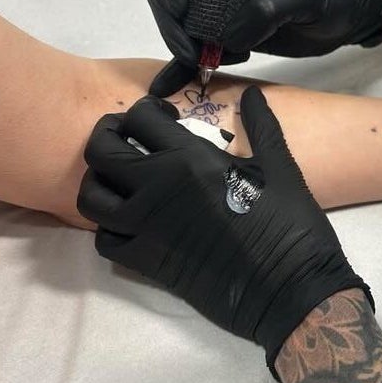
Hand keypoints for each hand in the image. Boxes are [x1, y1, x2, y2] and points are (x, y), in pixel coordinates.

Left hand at [77, 87, 371, 374]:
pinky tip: (132, 220)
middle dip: (109, 134)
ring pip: (91, 196)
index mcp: (190, 159)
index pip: (140, 117)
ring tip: (124, 179)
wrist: (289, 288)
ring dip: (101, 181)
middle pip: (101, 150)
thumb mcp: (279, 167)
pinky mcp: (147, 262)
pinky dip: (109, 227)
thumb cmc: (290, 224)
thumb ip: (261, 125)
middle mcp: (157, 188)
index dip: (147, 110)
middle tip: (129, 137)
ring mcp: (146, 228)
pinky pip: (103, 240)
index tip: (163, 116)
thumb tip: (252, 94)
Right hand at [144, 0, 381, 96]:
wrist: (346, 16)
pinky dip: (180, 65)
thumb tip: (227, 37)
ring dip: (182, 43)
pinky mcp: (222, 32)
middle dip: (170, 21)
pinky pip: (192, 46)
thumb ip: (265, 10)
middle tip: (193, 50)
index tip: (183, 4)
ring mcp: (215, 3)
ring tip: (212, 61)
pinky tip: (172, 84)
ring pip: (173, 19)